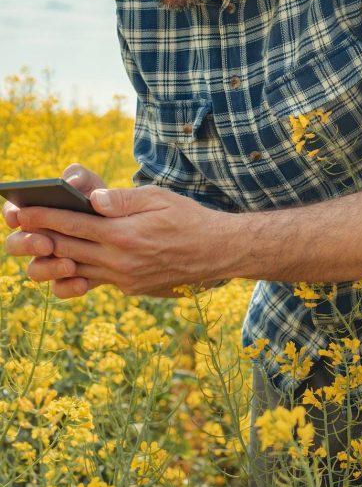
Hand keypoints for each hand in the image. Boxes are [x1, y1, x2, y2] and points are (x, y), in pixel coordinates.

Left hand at [4, 178, 235, 299]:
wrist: (217, 252)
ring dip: (55, 259)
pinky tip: (73, 261)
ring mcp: (125, 278)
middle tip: (18, 229)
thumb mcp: (159, 198)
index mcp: (124, 234)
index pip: (72, 224)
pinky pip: (98, 280)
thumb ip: (123, 199)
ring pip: (78, 269)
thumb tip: (93, 199)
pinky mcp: (132, 288)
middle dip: (40, 238)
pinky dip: (80, 271)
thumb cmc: (189, 218)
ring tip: (40, 246)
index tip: (20, 211)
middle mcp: (120, 261)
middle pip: (68, 249)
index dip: (43, 217)